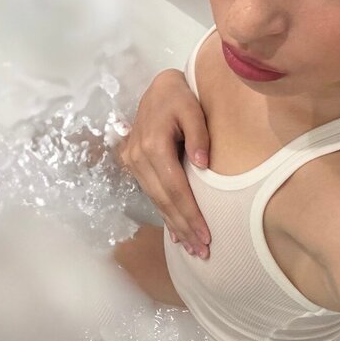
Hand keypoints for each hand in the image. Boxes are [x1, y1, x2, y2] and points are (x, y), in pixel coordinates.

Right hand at [114, 68, 210, 255]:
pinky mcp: (133, 164)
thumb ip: (199, 134)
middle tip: (202, 252)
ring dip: (174, 226)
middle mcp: (138, 157)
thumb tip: (201, 164)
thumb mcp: (193, 108)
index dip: (190, 213)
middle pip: (164, 200)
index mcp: (153, 145)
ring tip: (193, 248)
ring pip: (156, 201)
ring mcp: (132, 161)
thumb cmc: (180, 96)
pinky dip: (164, 214)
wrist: (159, 88)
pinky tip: (176, 233)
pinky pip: (151, 194)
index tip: (206, 234)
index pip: (175, 188)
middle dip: (183, 227)